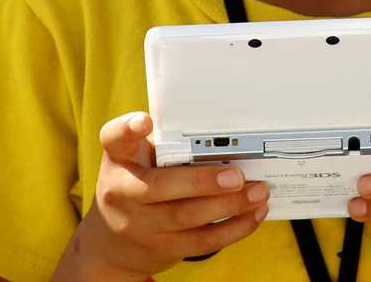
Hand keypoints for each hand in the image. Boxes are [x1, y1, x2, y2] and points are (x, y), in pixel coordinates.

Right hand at [57, 112, 268, 281]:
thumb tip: (222, 139)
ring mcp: (141, 225)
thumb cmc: (133, 185)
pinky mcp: (162, 249)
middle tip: (238, 175)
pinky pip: (202, 241)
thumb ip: (164, 145)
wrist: (111, 244)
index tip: (145, 121)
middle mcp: (123, 192)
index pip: (115, 138)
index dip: (128, 128)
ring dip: (229, 205)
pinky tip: (253, 213)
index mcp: (119, 159)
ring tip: (259, 192)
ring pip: (187, 217)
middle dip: (203, 182)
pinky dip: (233, 228)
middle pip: (160, 187)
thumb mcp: (135, 160)